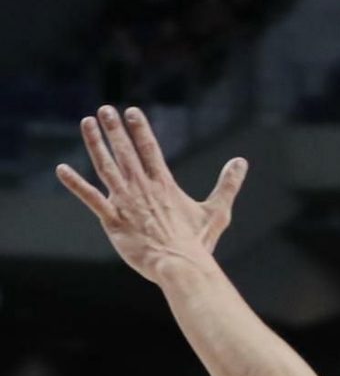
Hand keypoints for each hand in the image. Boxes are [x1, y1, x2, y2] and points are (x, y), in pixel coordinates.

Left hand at [57, 106, 247, 283]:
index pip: (150, 149)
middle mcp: (142, 188)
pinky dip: (75, 184)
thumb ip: (227, 185)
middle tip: (105, 109)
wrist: (181, 267)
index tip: (131, 111)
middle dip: (115, 129)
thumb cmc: (198, 243)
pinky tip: (62, 169)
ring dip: (96, 144)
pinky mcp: (113, 221)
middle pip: (126, 152)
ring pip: (106, 167)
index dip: (140, 129)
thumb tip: (241, 162)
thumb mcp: (217, 212)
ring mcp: (126, 203)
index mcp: (164, 185)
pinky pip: (91, 199)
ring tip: (87, 123)